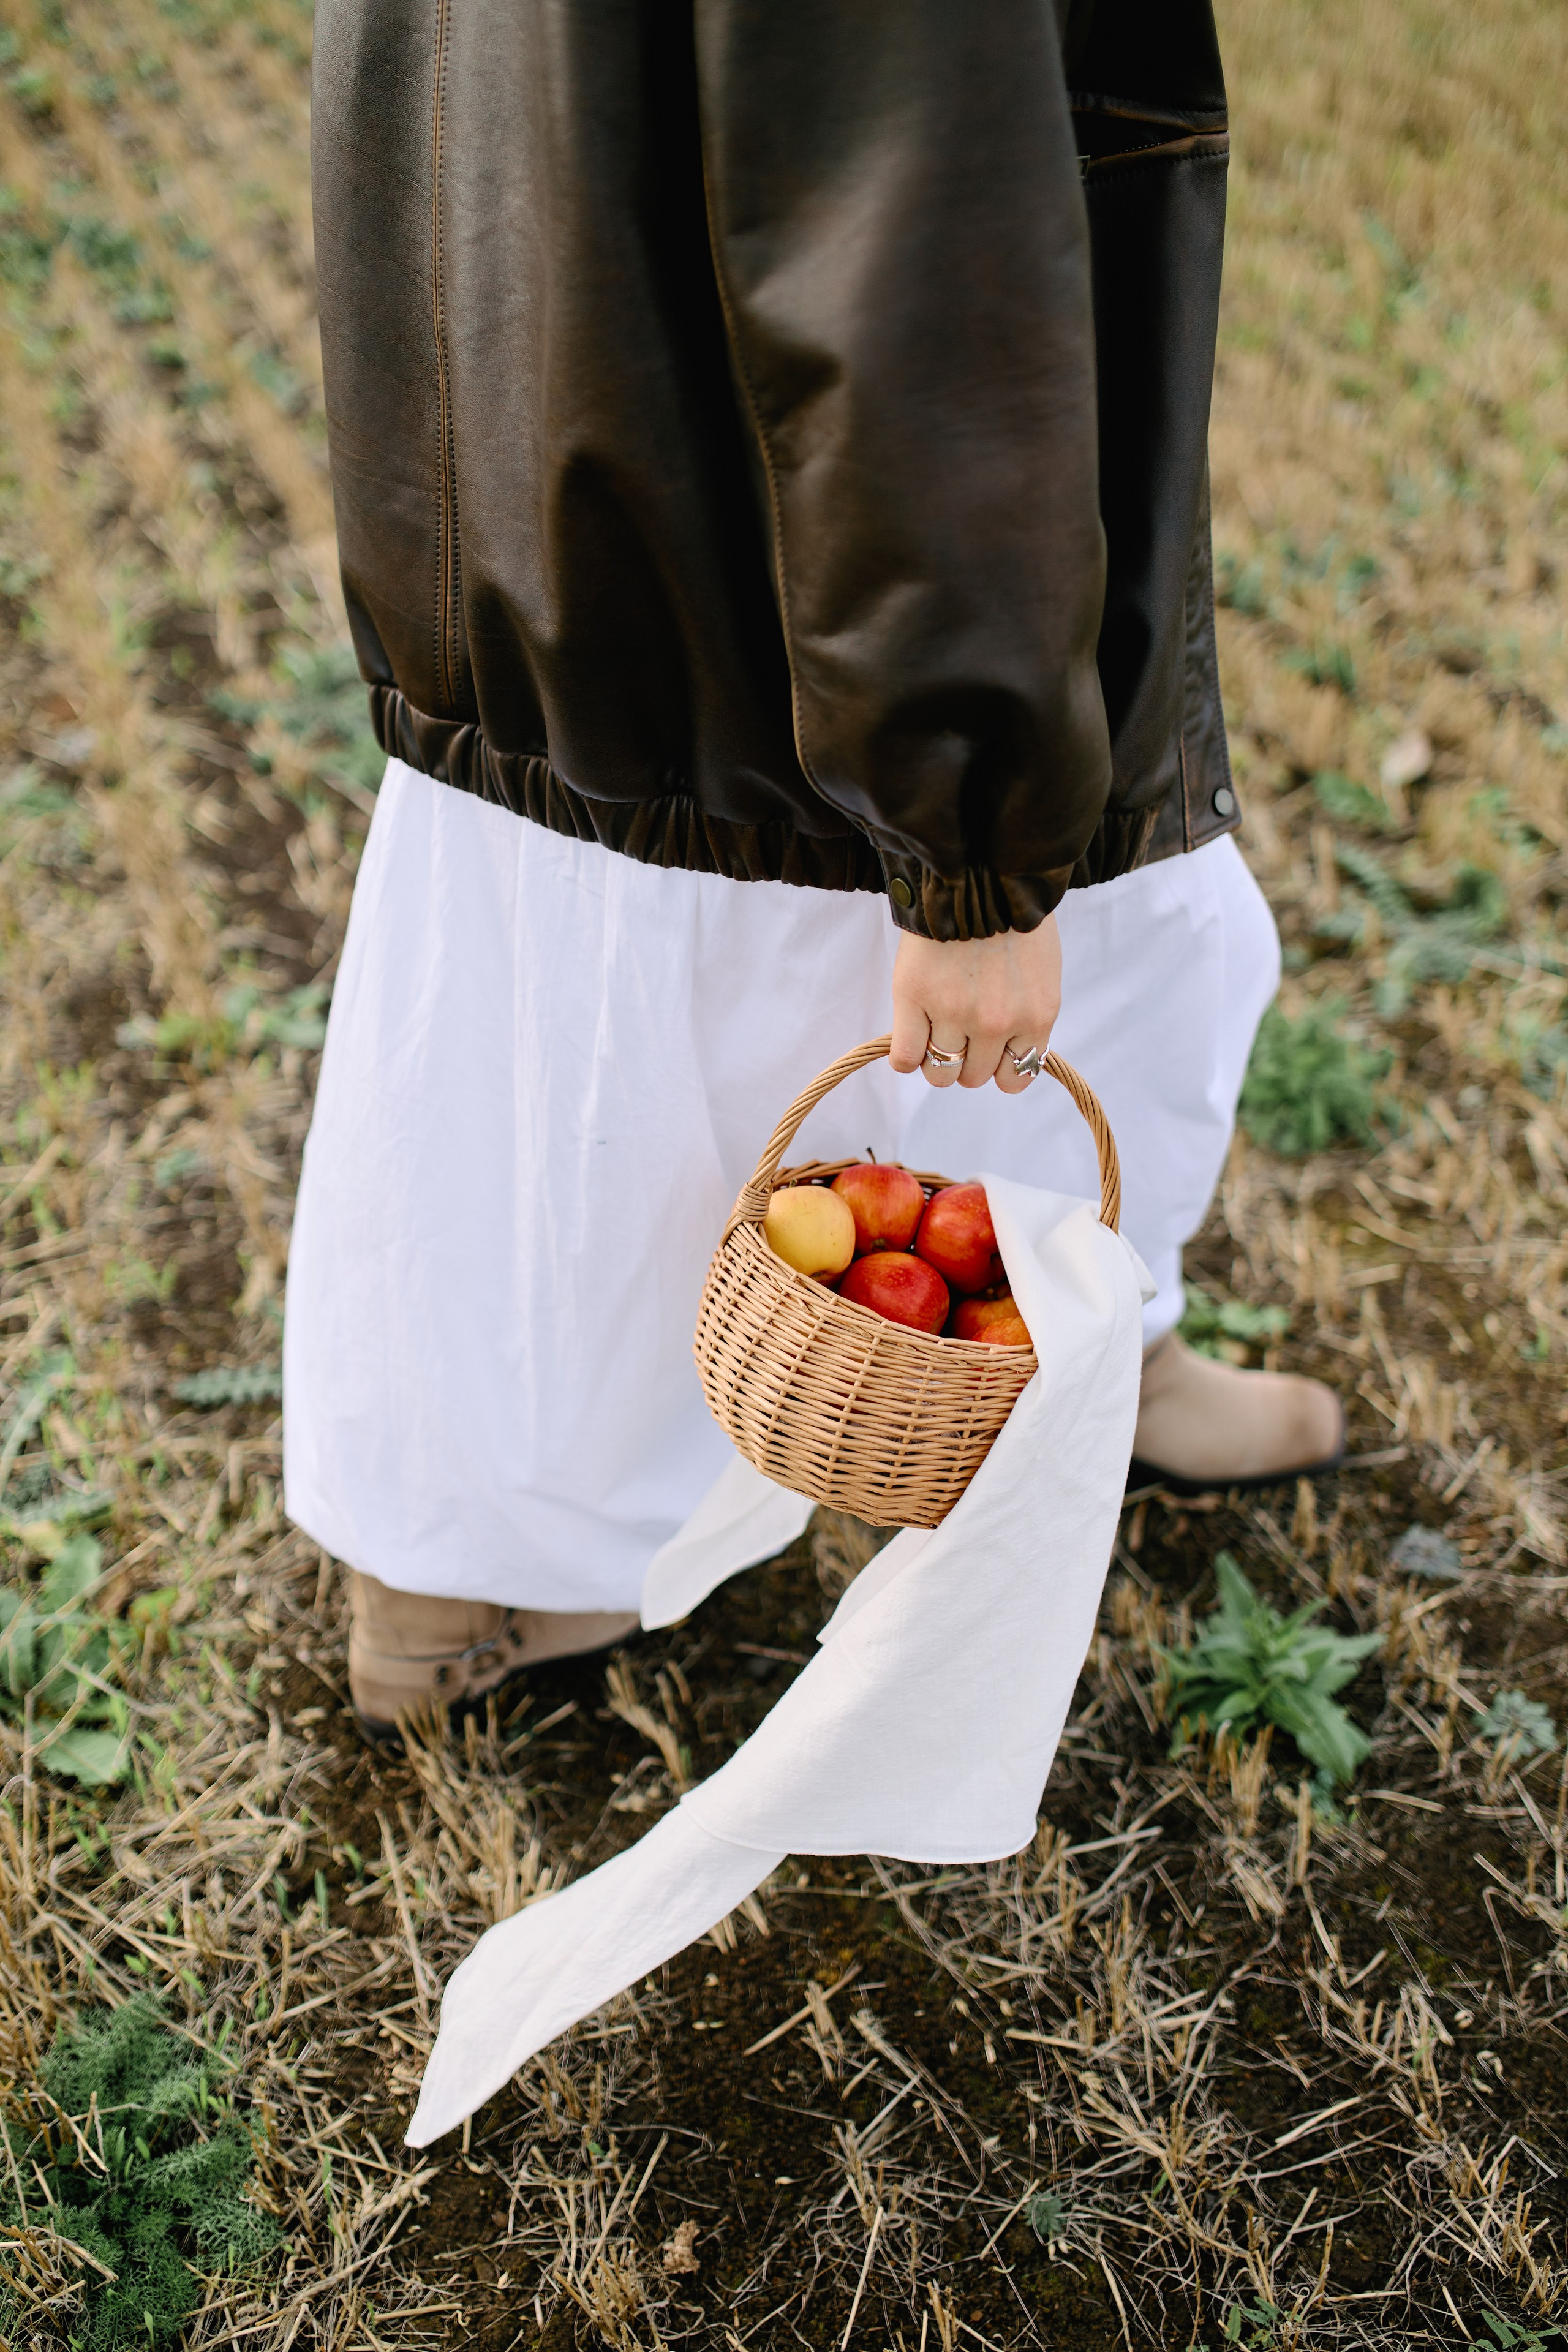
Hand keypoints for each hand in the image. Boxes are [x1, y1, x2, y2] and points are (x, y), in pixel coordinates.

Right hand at [889, 917, 1061, 1091]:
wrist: (979, 874)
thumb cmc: (1012, 918)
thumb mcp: (1040, 972)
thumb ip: (1026, 1014)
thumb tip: (1006, 1049)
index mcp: (1035, 1017)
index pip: (1015, 1077)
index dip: (996, 1067)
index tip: (986, 1051)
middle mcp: (998, 1023)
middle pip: (973, 1077)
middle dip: (964, 1060)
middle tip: (955, 1032)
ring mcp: (955, 1013)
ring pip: (939, 1073)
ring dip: (933, 1059)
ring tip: (930, 1032)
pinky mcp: (916, 998)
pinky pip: (906, 1056)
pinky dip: (904, 1057)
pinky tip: (907, 1040)